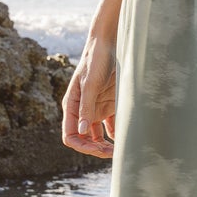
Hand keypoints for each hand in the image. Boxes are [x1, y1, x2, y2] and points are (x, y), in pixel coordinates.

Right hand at [61, 33, 116, 157]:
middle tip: (112, 152)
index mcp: (71, 106)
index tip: (98, 150)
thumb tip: (81, 130)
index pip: (71, 135)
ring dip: (105, 145)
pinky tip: (125, 139)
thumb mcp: (90, 83)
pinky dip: (116, 135)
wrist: (109, 44)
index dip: (82, 146)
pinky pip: (110, 126)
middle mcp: (81, 111)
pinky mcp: (108, 105)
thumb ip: (85, 106)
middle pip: (84, 139)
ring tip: (119, 150)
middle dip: (95, 148)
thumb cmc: (95, 60)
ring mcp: (95, 109)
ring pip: (97, 136)